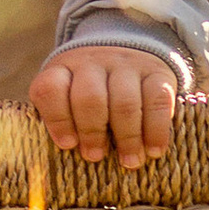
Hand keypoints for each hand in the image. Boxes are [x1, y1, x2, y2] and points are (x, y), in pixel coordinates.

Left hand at [28, 44, 176, 173]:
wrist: (128, 48)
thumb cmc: (92, 88)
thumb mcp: (68, 92)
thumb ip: (61, 117)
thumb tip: (65, 154)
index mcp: (63, 69)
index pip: (51, 88)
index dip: (57, 119)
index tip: (68, 145)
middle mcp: (93, 63)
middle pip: (90, 98)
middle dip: (92, 132)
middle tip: (95, 156)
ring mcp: (126, 65)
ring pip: (125, 102)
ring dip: (127, 137)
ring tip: (129, 161)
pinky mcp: (157, 72)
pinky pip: (157, 101)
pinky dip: (156, 130)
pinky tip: (154, 150)